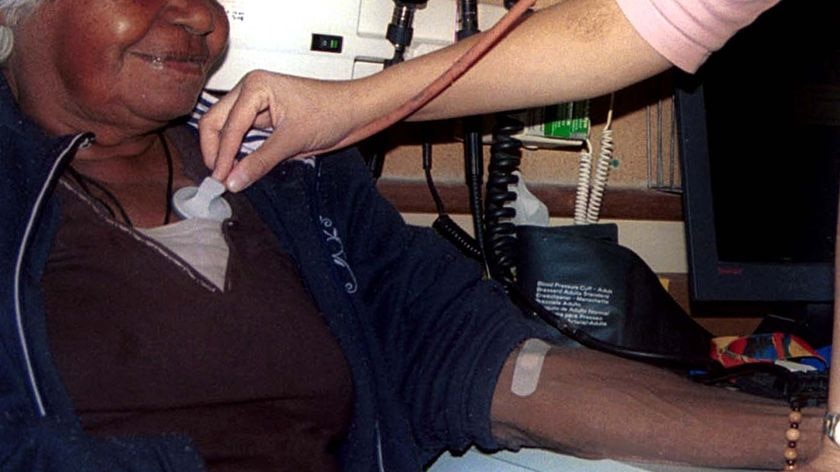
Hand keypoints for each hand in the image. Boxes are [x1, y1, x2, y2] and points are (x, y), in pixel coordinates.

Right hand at [199, 70, 363, 191]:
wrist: (354, 112)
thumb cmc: (331, 111)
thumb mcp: (293, 139)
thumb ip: (260, 161)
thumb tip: (234, 180)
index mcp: (255, 85)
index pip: (227, 125)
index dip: (221, 154)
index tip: (220, 179)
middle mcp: (250, 91)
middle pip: (216, 122)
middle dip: (215, 151)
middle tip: (220, 178)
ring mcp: (256, 104)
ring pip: (227, 130)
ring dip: (226, 153)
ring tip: (229, 177)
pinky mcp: (265, 118)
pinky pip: (243, 136)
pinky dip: (240, 153)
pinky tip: (241, 168)